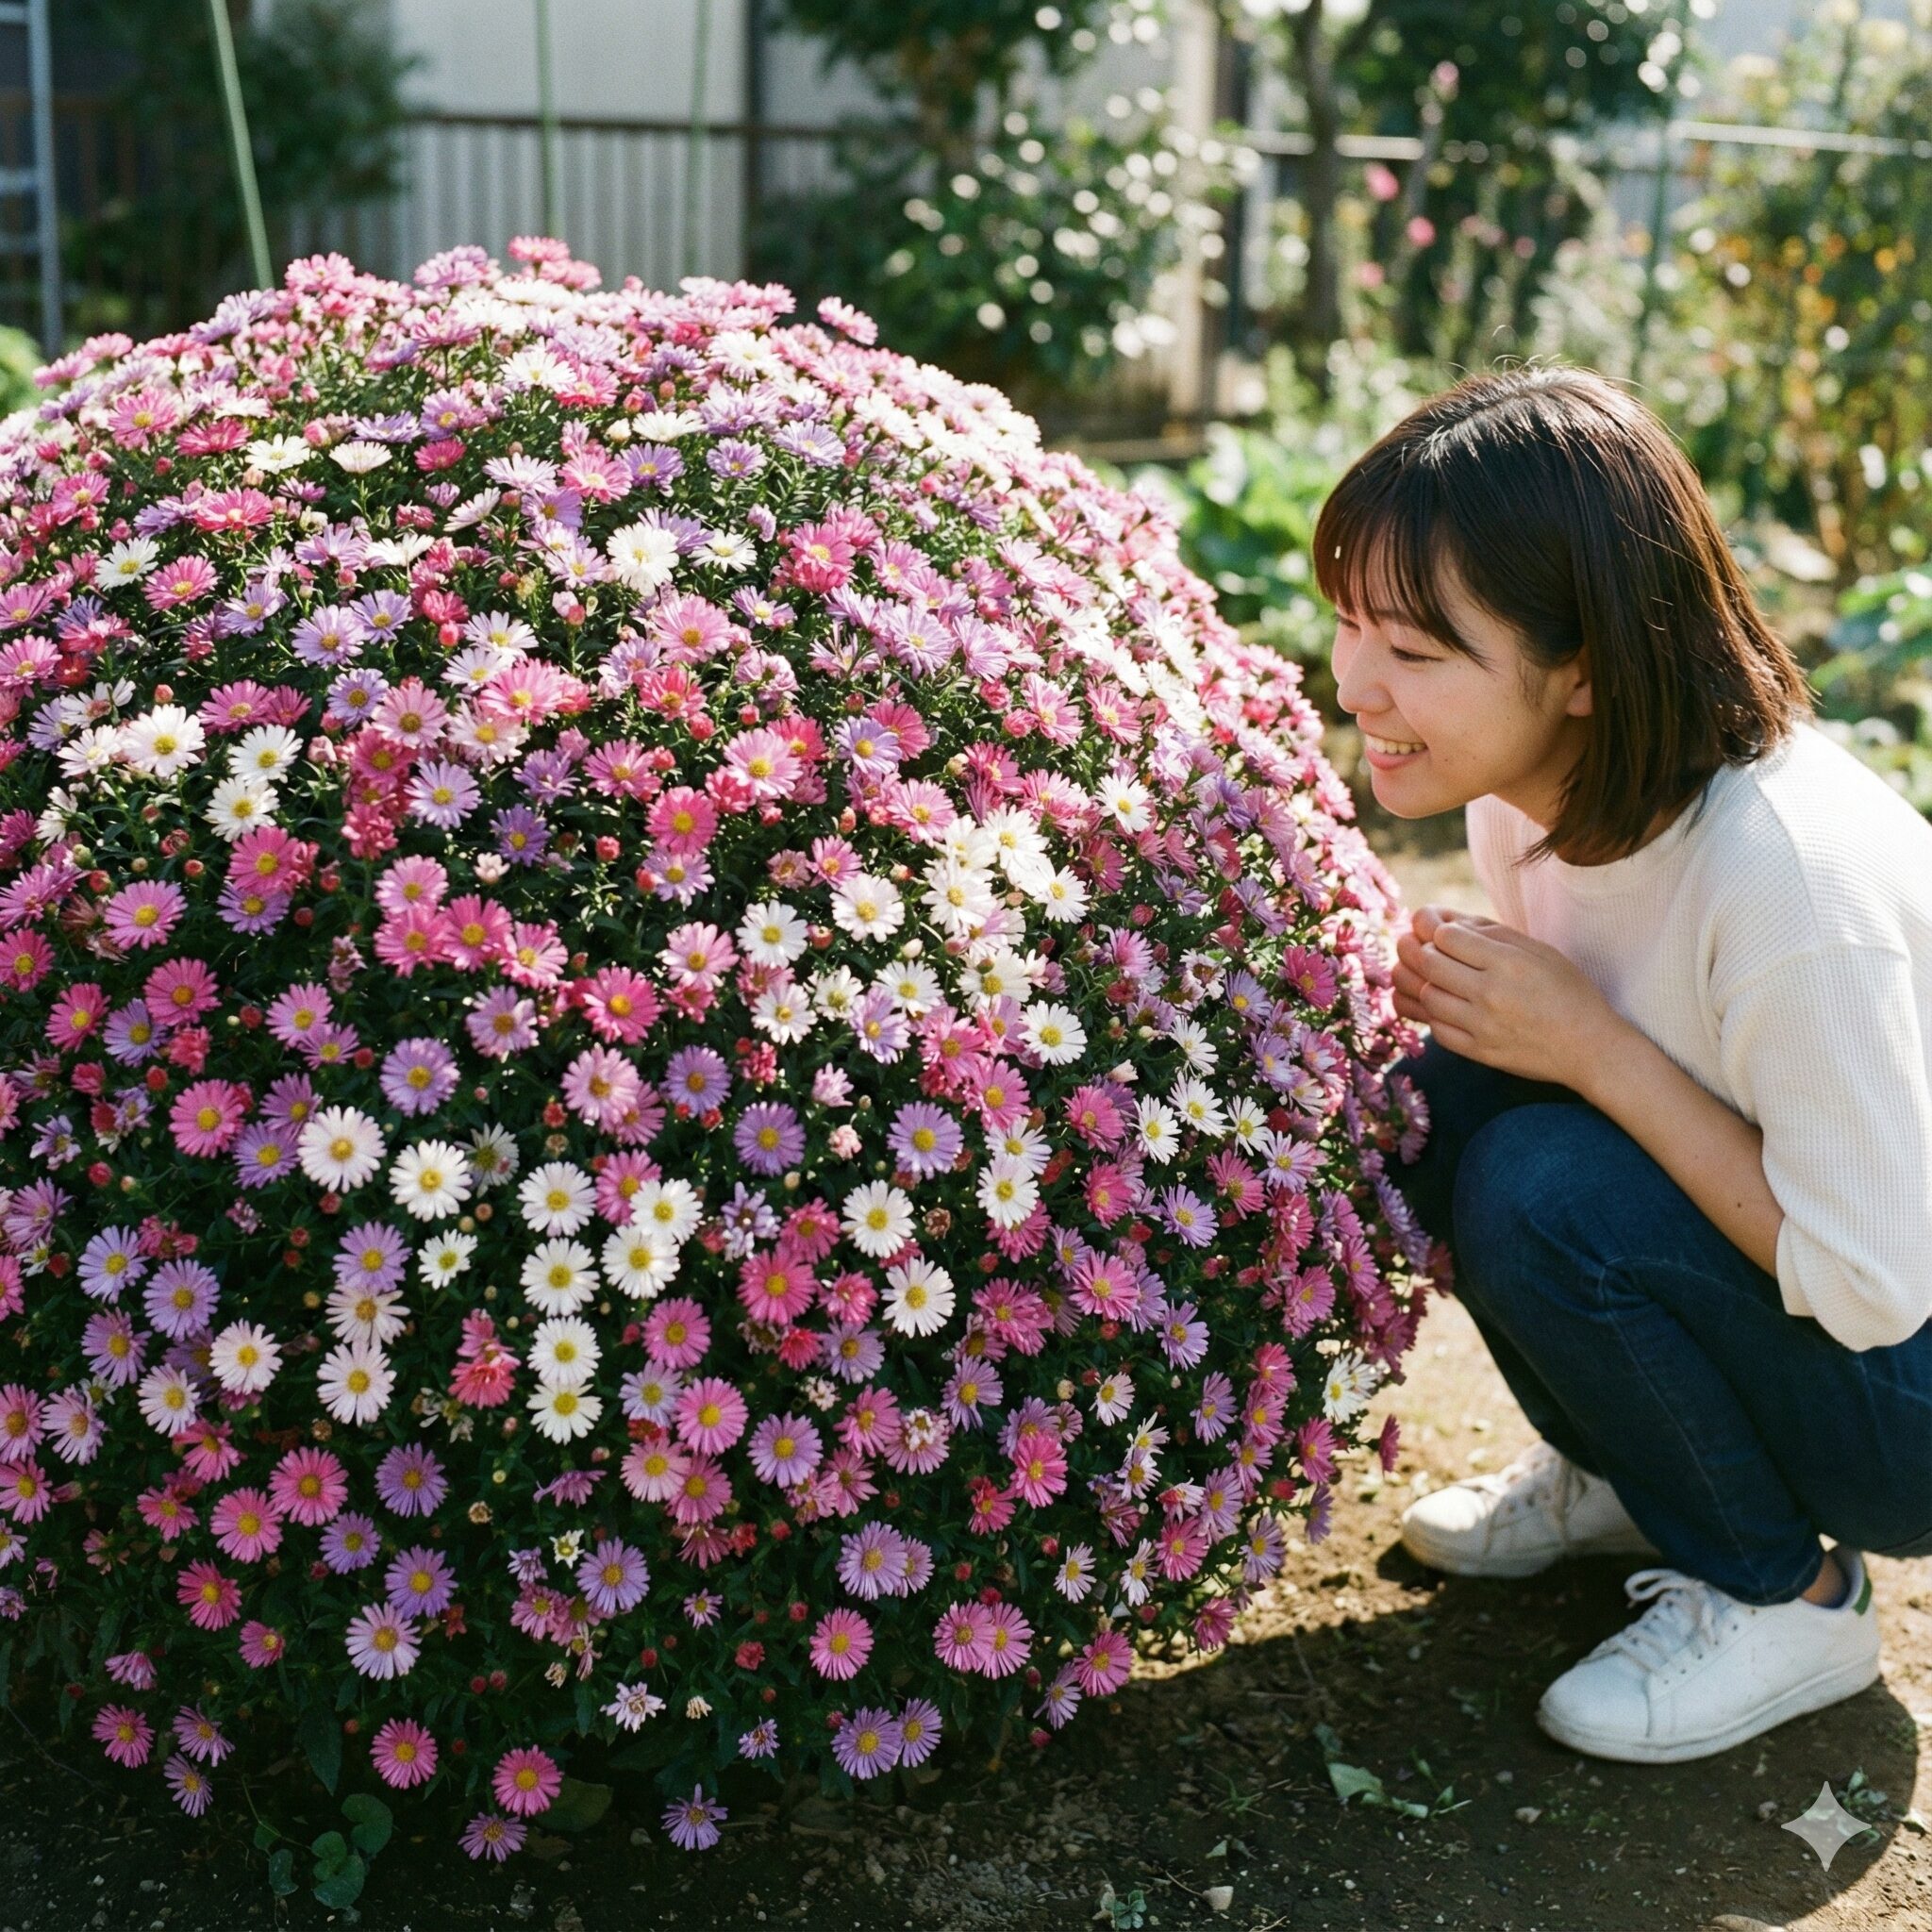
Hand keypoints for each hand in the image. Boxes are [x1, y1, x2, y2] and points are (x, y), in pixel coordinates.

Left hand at [1393, 904, 1627, 1091]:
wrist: (1589, 1047)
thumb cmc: (1566, 991)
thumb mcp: (1539, 951)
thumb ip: (1492, 933)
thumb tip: (1444, 920)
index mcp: (1509, 962)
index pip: (1446, 936)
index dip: (1433, 928)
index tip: (1436, 929)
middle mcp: (1492, 993)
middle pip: (1428, 964)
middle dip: (1412, 948)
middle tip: (1410, 943)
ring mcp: (1483, 1026)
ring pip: (1426, 996)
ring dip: (1415, 981)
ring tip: (1418, 972)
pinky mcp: (1479, 1052)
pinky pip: (1436, 1029)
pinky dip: (1428, 1013)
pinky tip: (1434, 1002)